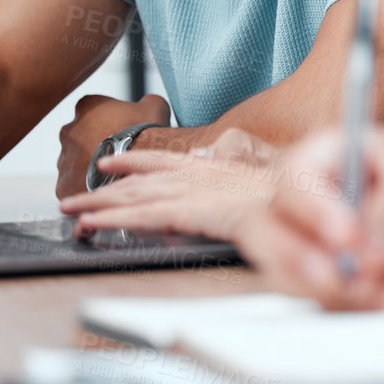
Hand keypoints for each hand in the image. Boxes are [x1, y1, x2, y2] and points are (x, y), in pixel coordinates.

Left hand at [55, 92, 171, 198]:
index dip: (108, 120)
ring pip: (75, 163)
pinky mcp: (63, 184)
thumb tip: (150, 102)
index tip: (121, 129)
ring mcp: (63, 158)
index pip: (92, 109)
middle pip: (80, 136)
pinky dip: (85, 187)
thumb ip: (148, 101)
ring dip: (89, 167)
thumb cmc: (144, 136)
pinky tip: (105, 188)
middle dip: (94, 144)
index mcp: (87, 106)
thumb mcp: (155, 106)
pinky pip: (73, 185)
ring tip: (114, 174)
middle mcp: (68, 130)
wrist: (137, 168)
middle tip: (118, 153)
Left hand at [58, 127, 283, 241]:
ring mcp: (196, 192)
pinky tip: (92, 225)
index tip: (110, 162)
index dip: (135, 160)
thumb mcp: (264, 167)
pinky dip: (116, 220)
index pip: (166, 159)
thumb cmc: (296, 189)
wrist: (312, 196)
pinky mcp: (194, 213)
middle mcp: (199, 174)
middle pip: (141, 180)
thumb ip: (230, 164)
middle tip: (71, 196)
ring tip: (70, 212)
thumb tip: (204, 163)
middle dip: (103, 189)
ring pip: (136, 198)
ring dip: (99, 205)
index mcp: (214, 165)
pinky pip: (146, 218)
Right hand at [233, 126, 383, 307]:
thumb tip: (371, 247)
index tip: (348, 235)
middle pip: (264, 225)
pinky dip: (341, 306)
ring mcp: (312, 241)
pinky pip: (308, 298)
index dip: (312, 206)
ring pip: (279, 269)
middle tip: (343, 277)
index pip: (295, 173)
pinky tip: (382, 302)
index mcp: (337, 154)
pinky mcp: (325, 278)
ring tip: (377, 294)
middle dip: (296, 258)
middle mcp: (314, 198)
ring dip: (321, 289)